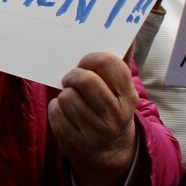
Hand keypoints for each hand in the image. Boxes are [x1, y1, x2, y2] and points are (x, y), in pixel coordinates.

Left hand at [49, 52, 137, 185]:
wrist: (109, 150)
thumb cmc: (111, 107)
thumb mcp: (121, 88)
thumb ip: (121, 61)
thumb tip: (130, 34)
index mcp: (128, 96)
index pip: (108, 63)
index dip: (90, 58)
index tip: (85, 63)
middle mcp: (115, 115)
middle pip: (85, 80)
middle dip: (73, 75)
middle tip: (71, 79)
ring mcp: (95, 131)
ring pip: (67, 97)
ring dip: (64, 94)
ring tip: (72, 98)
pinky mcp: (75, 142)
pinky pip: (56, 113)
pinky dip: (56, 108)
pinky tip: (65, 112)